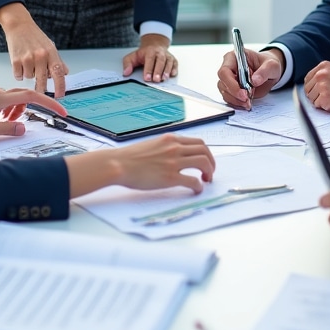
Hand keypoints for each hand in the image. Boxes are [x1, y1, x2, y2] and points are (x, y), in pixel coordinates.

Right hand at [0, 3, 68, 96]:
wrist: (19, 25)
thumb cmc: (35, 36)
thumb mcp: (50, 46)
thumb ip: (57, 61)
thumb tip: (64, 73)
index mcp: (51, 53)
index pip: (58, 73)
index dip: (60, 86)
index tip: (60, 96)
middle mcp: (40, 56)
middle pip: (43, 80)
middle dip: (42, 88)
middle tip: (41, 89)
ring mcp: (27, 58)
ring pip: (29, 78)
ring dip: (29, 74)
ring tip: (28, 62)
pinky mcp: (15, 60)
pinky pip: (19, 76)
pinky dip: (19, 73)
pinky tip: (20, 63)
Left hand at [0, 88, 67, 139]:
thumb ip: (8, 129)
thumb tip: (24, 128)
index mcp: (1, 98)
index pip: (31, 97)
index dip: (48, 103)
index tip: (60, 110)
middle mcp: (0, 93)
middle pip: (27, 96)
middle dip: (40, 106)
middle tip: (53, 115)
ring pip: (19, 100)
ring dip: (21, 112)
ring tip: (10, 123)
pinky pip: (11, 102)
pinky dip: (13, 111)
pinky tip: (4, 120)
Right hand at [67, 135, 215, 197]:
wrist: (118, 164)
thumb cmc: (130, 157)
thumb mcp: (152, 144)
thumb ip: (166, 147)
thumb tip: (175, 155)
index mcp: (171, 139)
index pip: (198, 142)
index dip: (206, 153)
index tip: (205, 161)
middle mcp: (175, 148)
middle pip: (205, 151)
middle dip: (211, 162)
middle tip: (209, 172)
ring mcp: (174, 162)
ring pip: (203, 163)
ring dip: (209, 172)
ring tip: (206, 180)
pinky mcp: (170, 177)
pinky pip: (193, 181)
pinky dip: (199, 186)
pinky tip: (196, 190)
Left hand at [122, 34, 176, 82]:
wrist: (155, 44)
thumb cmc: (144, 53)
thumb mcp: (133, 56)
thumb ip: (127, 64)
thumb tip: (126, 72)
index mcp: (150, 51)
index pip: (149, 60)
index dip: (148, 69)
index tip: (147, 78)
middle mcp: (160, 52)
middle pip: (160, 61)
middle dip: (158, 71)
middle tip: (156, 80)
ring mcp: (167, 56)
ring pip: (169, 62)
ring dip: (167, 71)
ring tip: (164, 79)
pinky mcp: (173, 59)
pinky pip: (175, 64)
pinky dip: (174, 69)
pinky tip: (172, 74)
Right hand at [216, 47, 284, 110]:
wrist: (270, 71)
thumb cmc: (268, 64)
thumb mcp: (271, 65)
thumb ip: (264, 72)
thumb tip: (254, 81)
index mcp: (233, 58)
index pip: (225, 71)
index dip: (232, 84)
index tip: (243, 94)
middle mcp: (228, 68)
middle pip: (223, 84)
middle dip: (235, 95)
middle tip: (247, 100)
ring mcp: (229, 80)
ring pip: (225, 93)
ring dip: (236, 101)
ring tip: (248, 103)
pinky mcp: (232, 89)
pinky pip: (230, 99)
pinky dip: (237, 103)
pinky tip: (246, 104)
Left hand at [302, 62, 329, 113]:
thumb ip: (324, 75)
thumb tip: (312, 84)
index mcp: (323, 66)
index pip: (308, 79)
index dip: (313, 88)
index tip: (319, 91)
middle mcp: (321, 74)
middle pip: (308, 90)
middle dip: (316, 96)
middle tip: (329, 97)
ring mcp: (322, 86)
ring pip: (311, 99)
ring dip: (320, 102)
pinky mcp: (325, 98)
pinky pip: (318, 106)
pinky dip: (326, 107)